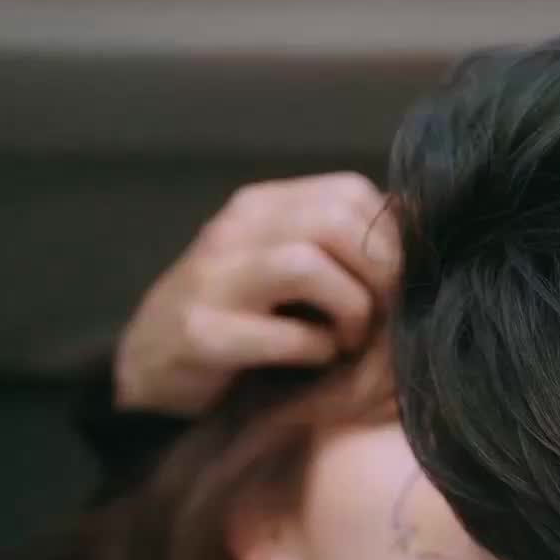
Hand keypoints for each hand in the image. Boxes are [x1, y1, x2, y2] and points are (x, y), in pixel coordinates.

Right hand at [114, 173, 399, 416]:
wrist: (147, 367)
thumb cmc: (235, 319)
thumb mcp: (284, 269)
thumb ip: (336, 246)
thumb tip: (412, 224)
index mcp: (263, 205)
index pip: (350, 192)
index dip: (389, 241)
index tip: (394, 286)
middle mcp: (236, 229)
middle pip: (336, 221)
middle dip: (378, 274)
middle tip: (380, 317)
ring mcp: (214, 279)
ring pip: (308, 264)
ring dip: (350, 311)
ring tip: (348, 341)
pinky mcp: (204, 333)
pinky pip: (284, 334)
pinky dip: (317, 351)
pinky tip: (317, 362)